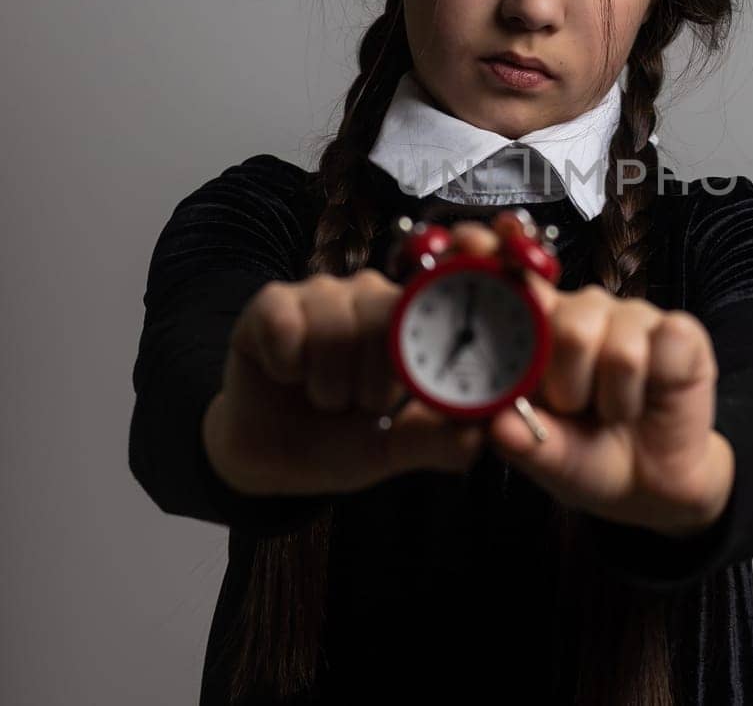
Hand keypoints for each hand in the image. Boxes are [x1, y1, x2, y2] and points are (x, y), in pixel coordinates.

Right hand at [202, 226, 496, 498]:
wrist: (269, 459)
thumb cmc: (339, 442)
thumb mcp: (392, 450)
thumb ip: (438, 440)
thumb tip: (483, 430)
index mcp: (409, 323)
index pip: (433, 312)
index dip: (425, 342)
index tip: (420, 379)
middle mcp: (370, 295)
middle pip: (383, 316)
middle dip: (370, 382)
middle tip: (354, 405)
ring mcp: (321, 294)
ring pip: (334, 325)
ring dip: (326, 382)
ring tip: (322, 397)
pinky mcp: (271, 303)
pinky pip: (285, 324)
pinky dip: (286, 365)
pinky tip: (285, 376)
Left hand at [450, 222, 735, 537]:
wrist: (648, 484)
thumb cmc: (585, 456)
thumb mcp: (544, 457)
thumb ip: (518, 439)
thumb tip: (495, 424)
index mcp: (537, 327)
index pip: (509, 278)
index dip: (489, 257)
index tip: (465, 241)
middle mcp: (582, 310)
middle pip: (568, 324)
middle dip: (567, 386)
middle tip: (574, 408)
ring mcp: (631, 315)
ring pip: (617, 346)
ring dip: (613, 400)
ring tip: (611, 413)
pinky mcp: (679, 330)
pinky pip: (665, 346)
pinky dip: (651, 390)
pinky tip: (647, 398)